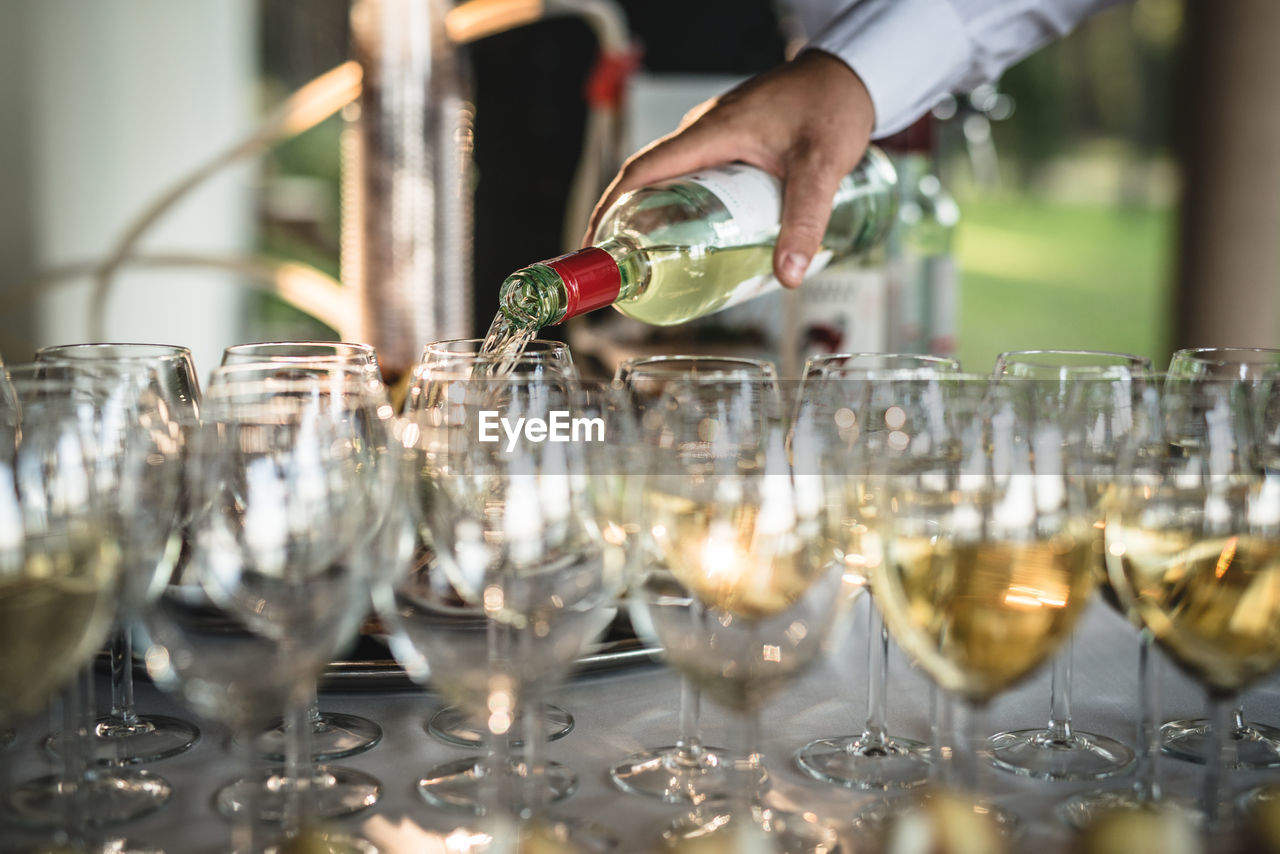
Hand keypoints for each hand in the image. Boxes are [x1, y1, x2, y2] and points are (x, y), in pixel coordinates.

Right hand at [585, 50, 875, 288]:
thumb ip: (805, 221)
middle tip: (625, 269)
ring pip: (668, 178)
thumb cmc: (832, 107)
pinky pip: (691, 175)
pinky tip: (692, 235)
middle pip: (646, 179)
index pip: (642, 170)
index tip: (595, 245)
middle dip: (626, 222)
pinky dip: (679, 204)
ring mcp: (713, 136)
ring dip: (652, 215)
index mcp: (710, 132)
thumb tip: (788, 275)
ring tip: (652, 261)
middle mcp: (702, 132)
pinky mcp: (728, 142)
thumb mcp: (822, 168)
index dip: (611, 209)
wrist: (851, 76)